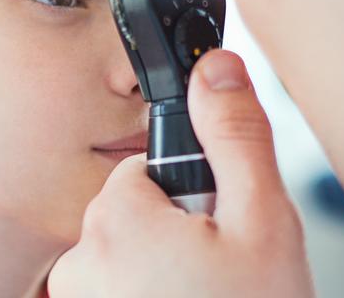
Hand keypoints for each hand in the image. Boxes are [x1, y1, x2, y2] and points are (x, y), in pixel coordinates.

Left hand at [48, 50, 313, 297]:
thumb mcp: (261, 221)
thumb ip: (234, 136)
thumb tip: (215, 68)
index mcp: (119, 217)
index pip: (140, 172)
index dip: (184, 195)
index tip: (209, 227)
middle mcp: (81, 258)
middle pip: (128, 213)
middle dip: (169, 232)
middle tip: (210, 271)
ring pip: (119, 255)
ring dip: (153, 269)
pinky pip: (106, 289)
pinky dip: (135, 296)